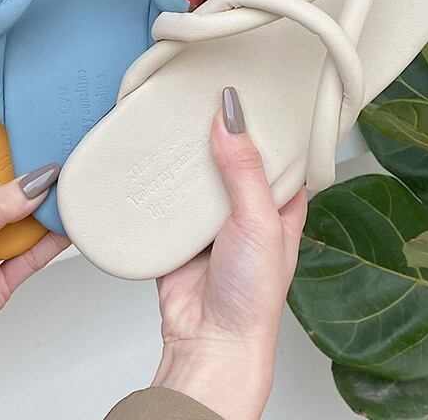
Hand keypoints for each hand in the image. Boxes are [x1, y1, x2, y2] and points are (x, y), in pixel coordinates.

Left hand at [0, 165, 67, 419]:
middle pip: (1, 203)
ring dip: (42, 215)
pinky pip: (28, 260)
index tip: (29, 144)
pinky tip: (66, 229)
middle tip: (57, 164)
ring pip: (18, 230)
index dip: (0, 161)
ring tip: (69, 190)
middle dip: (27, 187)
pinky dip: (48, 246)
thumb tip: (31, 184)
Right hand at [152, 88, 307, 419]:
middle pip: (229, 154)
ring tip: (172, 116)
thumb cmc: (253, 301)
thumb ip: (244, 168)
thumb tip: (231, 116)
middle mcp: (245, 207)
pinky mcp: (177, 231)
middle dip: (215, 128)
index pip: (277, 147)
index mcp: (279, 202)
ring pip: (194, 173)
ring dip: (182, 153)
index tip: (250, 83)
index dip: (265, 117)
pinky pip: (164, 198)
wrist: (208, 343)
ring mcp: (209, 219)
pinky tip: (148, 159)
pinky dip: (156, 181)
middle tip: (200, 91)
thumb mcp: (259, 221)